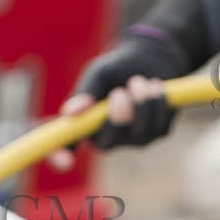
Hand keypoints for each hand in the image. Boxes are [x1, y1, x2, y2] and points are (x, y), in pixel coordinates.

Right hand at [47, 29, 188, 169]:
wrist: (148, 58)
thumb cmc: (115, 70)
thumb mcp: (98, 74)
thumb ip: (86, 92)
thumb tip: (70, 113)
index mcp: (83, 126)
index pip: (63, 150)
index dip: (60, 157)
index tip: (65, 161)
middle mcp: (107, 138)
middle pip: (107, 144)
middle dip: (116, 118)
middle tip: (120, 92)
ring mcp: (134, 139)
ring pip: (139, 133)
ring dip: (141, 103)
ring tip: (138, 81)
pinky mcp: (158, 132)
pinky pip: (160, 126)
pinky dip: (157, 102)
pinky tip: (154, 85)